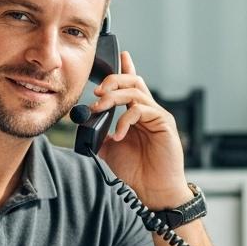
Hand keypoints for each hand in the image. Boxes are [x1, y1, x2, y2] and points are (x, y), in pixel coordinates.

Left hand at [87, 51, 190, 209]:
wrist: (154, 191)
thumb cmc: (137, 172)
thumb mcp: (109, 150)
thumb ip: (99, 133)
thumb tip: (83, 123)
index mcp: (136, 113)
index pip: (131, 84)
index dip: (126, 67)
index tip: (119, 54)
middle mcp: (148, 110)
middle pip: (132, 80)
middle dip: (112, 80)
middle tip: (96, 92)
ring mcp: (157, 115)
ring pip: (135, 91)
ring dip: (113, 96)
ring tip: (99, 108)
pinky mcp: (164, 123)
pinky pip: (141, 110)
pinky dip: (125, 120)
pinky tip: (118, 135)